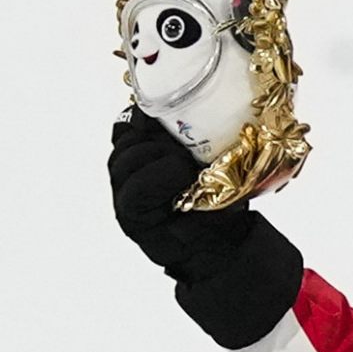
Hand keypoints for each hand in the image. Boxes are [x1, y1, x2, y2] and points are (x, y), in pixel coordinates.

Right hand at [109, 110, 254, 280]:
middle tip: (184, 143)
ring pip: (125, 158)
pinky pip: (136, 187)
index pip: (125, 126)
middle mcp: (125, 176)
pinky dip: (160, 176)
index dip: (144, 115)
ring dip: (159, 154)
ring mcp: (123, 197)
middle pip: (124, 139)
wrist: (229, 249)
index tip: (169, 112)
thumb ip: (192, 138)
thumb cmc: (219, 205)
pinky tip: (181, 175)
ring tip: (187, 164)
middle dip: (154, 133)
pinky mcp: (130, 217)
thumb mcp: (209, 163)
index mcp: (139, 159)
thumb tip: (197, 102)